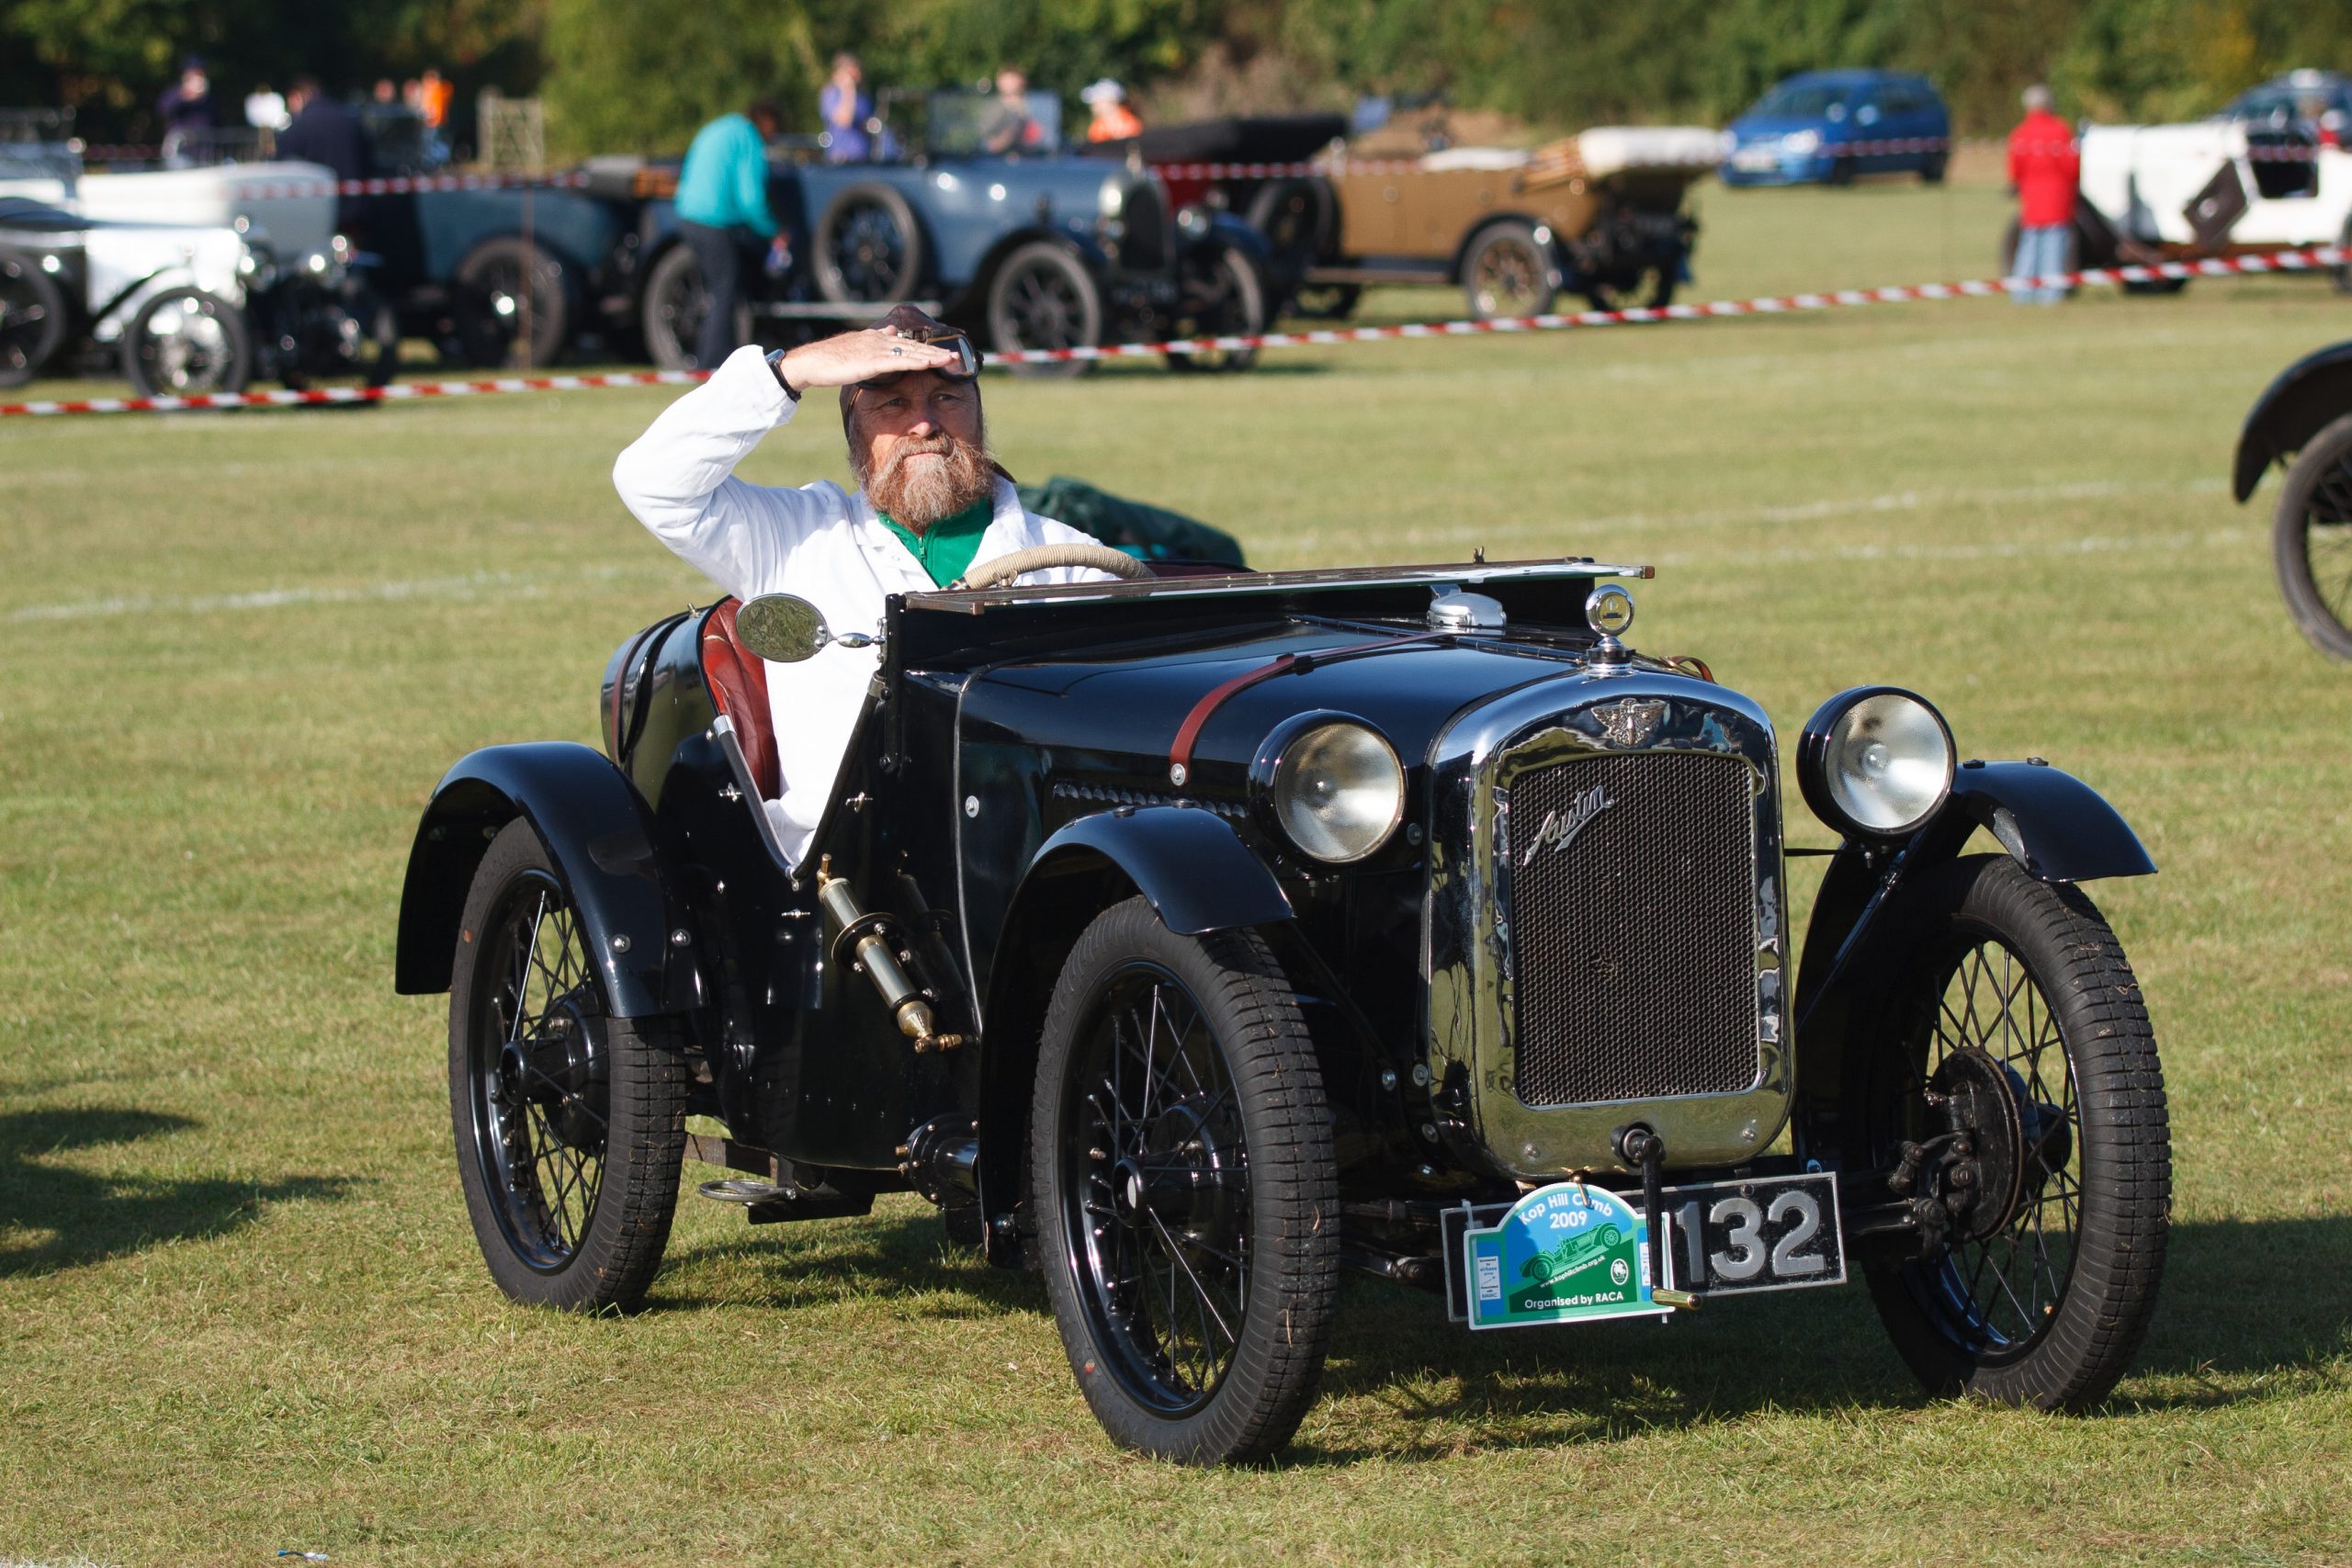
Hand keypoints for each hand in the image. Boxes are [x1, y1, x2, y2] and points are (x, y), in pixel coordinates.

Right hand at [775, 328, 956, 391]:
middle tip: (956, 354)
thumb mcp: (856, 350)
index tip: (943, 349)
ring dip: (933, 355)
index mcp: (876, 338)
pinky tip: (931, 363)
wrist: (811, 362)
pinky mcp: (872, 361)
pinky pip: (900, 361)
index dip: (926, 346)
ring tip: (951, 359)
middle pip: (914, 344)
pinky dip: (917, 361)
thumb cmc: (829, 361)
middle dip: (936, 349)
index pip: (907, 342)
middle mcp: (879, 339)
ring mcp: (876, 349)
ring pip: (911, 351)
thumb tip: (891, 333)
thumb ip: (874, 343)